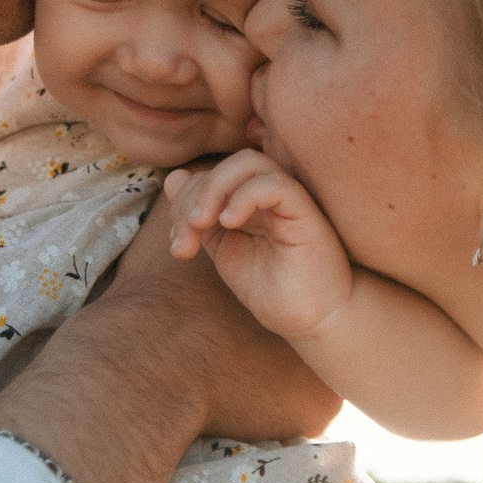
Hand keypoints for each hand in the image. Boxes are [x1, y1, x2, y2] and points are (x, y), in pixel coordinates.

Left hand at [162, 153, 353, 340]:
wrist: (308, 320)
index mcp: (252, 199)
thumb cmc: (271, 289)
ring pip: (249, 162)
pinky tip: (229, 223)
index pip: (213, 175)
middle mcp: (271, 192)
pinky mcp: (306, 211)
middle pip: (227, 165)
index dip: (185, 201)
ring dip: (214, 189)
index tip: (178, 243)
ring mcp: (289, 199)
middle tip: (184, 238)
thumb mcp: (223, 250)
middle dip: (194, 197)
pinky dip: (245, 195)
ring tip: (201, 224)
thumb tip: (174, 177)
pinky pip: (275, 184)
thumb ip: (200, 217)